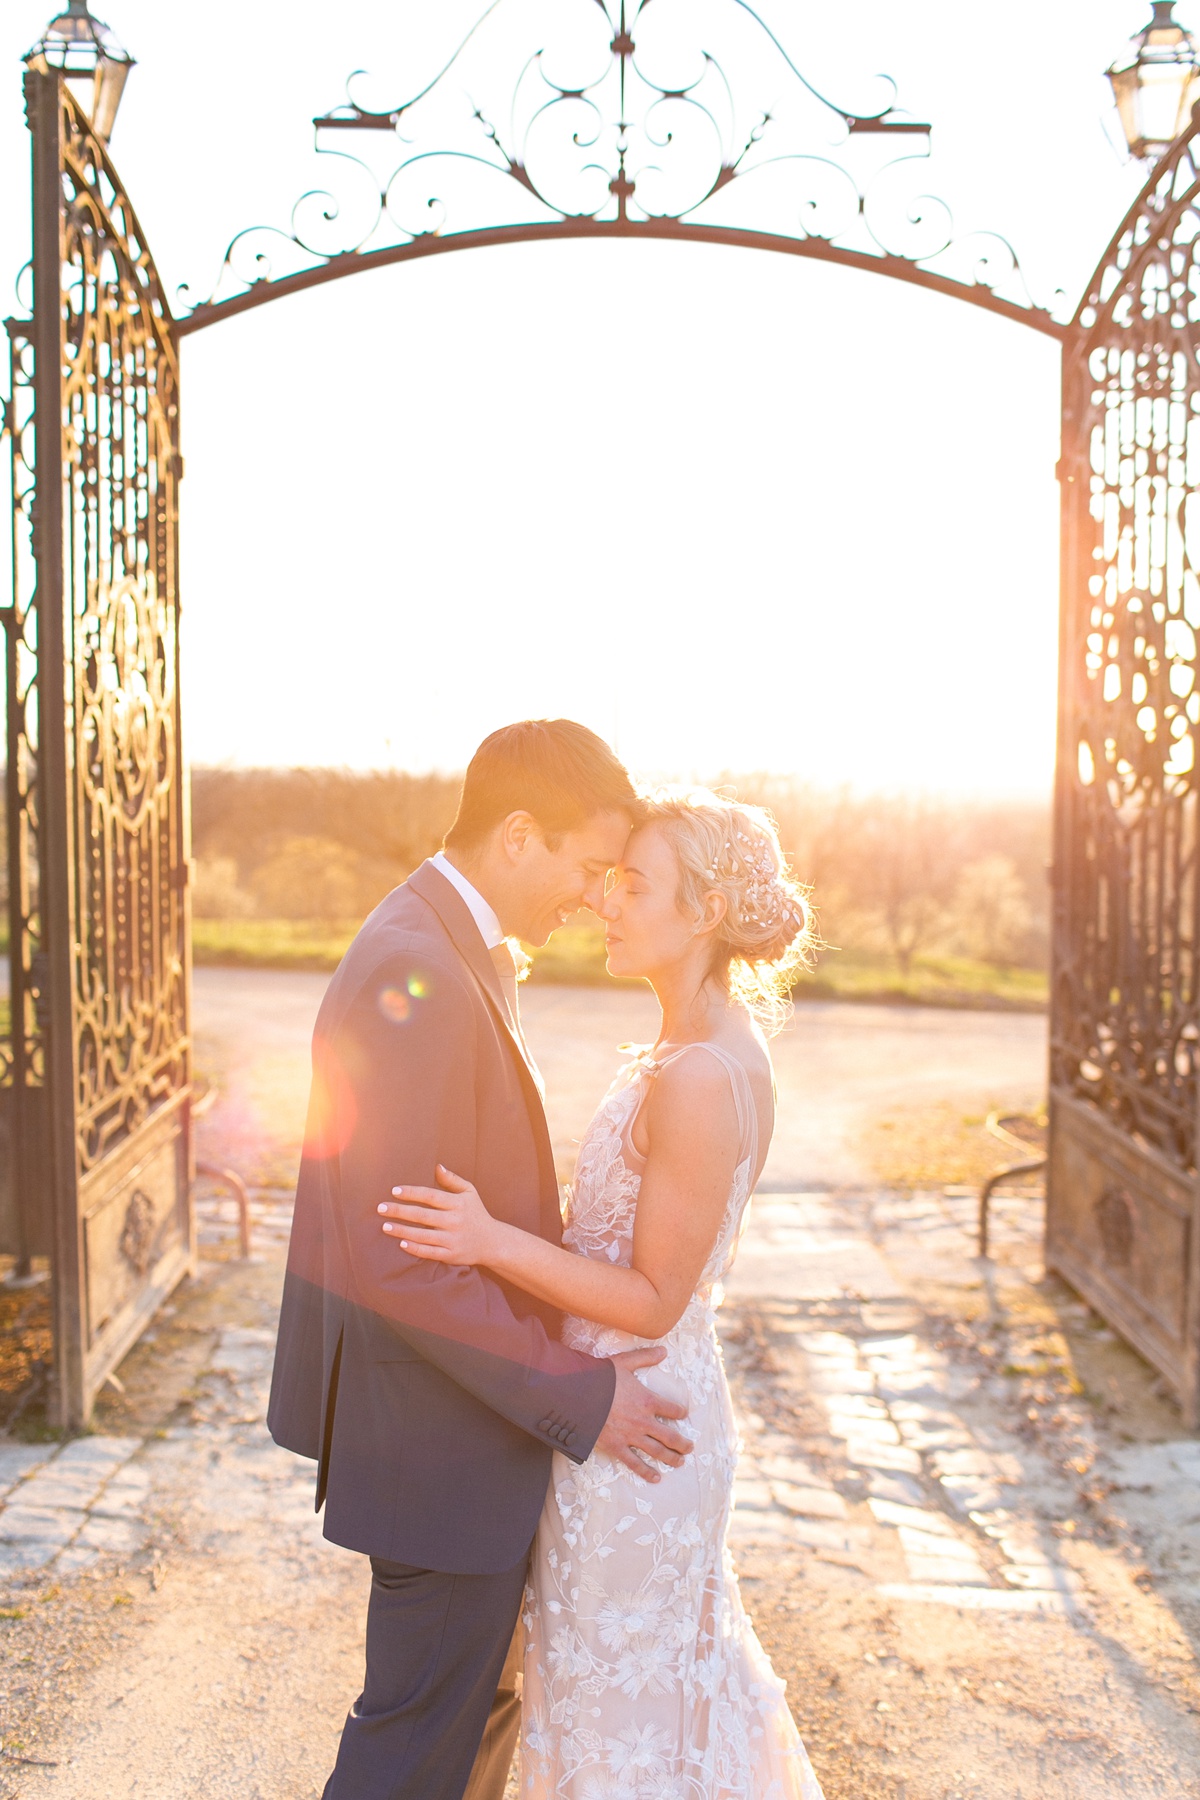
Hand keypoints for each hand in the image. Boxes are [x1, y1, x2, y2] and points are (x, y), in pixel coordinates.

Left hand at [378, 1166, 498, 1266]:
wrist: (492, 1242)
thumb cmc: (476, 1213)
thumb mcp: (470, 1192)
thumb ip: (452, 1180)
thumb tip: (437, 1166)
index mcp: (458, 1203)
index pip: (430, 1196)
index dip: (412, 1193)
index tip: (394, 1191)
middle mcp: (455, 1221)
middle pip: (422, 1215)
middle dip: (399, 1211)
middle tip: (381, 1208)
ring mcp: (453, 1239)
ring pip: (422, 1235)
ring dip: (402, 1231)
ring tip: (385, 1226)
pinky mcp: (451, 1255)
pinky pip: (430, 1252)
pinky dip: (415, 1249)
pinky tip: (401, 1244)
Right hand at [594, 1347, 692, 1483]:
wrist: (577, 1395)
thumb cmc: (600, 1377)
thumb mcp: (624, 1362)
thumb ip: (645, 1357)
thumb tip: (664, 1350)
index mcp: (647, 1400)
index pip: (672, 1409)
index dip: (680, 1412)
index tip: (684, 1414)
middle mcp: (643, 1421)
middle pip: (670, 1436)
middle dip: (682, 1443)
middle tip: (690, 1448)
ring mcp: (631, 1436)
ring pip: (656, 1451)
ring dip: (671, 1458)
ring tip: (680, 1462)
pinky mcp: (616, 1446)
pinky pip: (634, 1463)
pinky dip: (646, 1472)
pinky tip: (656, 1478)